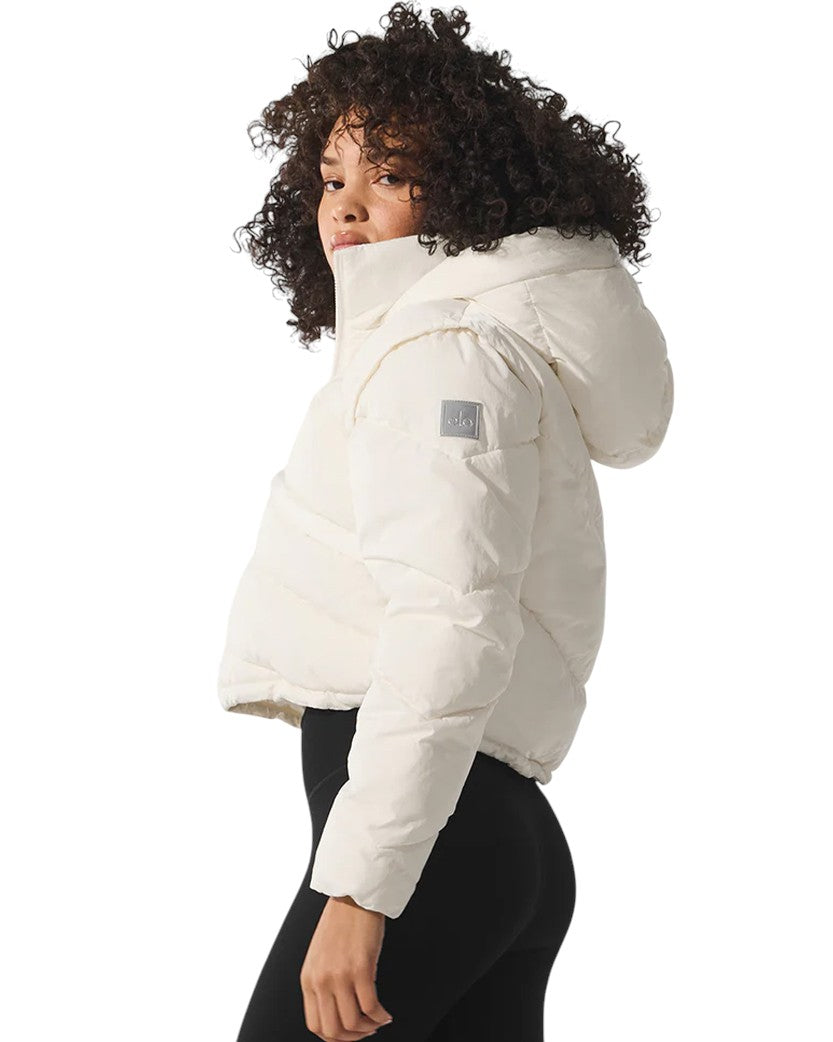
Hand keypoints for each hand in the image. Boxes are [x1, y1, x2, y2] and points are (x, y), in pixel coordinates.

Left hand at [300, 895, 394, 1040]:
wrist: (353, 896)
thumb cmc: (340, 923)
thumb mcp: (320, 957)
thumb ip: (323, 983)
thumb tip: (337, 1011)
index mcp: (308, 979)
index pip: (315, 1025)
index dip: (335, 1037)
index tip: (349, 1033)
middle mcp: (321, 980)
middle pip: (334, 1030)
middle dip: (353, 1037)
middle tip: (367, 1030)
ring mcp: (340, 975)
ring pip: (353, 1023)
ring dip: (369, 1027)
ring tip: (378, 1020)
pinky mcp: (361, 968)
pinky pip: (371, 1006)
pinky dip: (381, 1016)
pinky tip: (386, 1013)